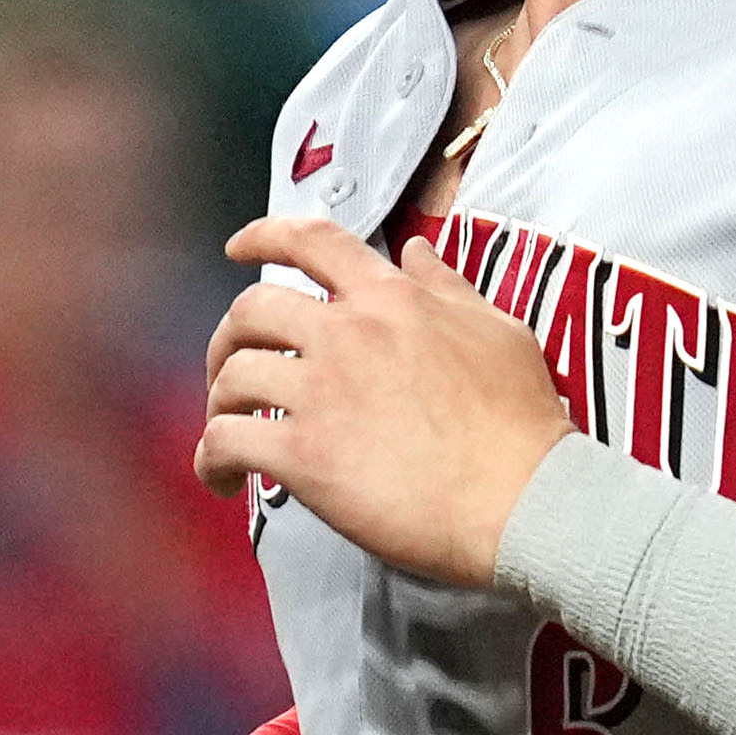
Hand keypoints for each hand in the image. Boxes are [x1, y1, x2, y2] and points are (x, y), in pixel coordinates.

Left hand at [197, 220, 564, 592]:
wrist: (525, 498)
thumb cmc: (522, 425)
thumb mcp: (498, 332)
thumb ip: (449, 288)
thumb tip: (417, 252)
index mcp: (393, 299)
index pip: (314, 242)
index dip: (264, 236)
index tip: (237, 247)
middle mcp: (348, 334)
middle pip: (252, 310)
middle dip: (228, 338)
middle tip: (229, 369)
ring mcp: (323, 392)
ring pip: (233, 377)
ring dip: (219, 404)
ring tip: (227, 432)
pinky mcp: (306, 454)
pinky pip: (228, 443)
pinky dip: (210, 460)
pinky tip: (220, 477)